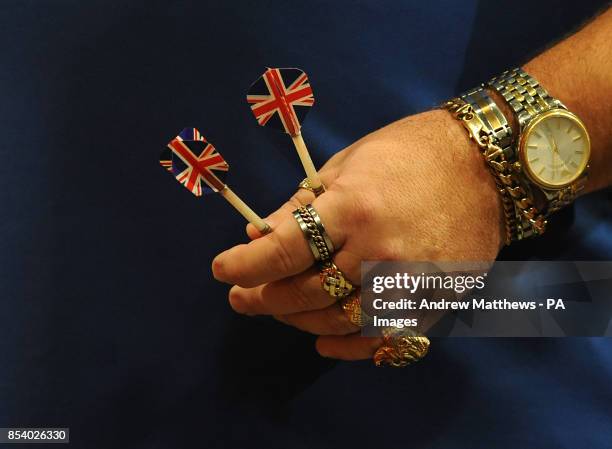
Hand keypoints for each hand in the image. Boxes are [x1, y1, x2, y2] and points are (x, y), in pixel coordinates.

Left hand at [212, 109, 503, 360]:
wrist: (487, 164)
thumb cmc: (411, 152)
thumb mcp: (347, 164)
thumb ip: (301, 205)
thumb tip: (258, 236)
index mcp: (353, 206)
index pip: (284, 250)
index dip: (245, 265)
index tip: (221, 269)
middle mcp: (379, 250)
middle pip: (305, 292)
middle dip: (263, 298)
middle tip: (241, 297)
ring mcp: (409, 282)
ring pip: (339, 321)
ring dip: (299, 321)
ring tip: (279, 309)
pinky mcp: (434, 301)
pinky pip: (384, 339)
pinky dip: (349, 347)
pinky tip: (324, 342)